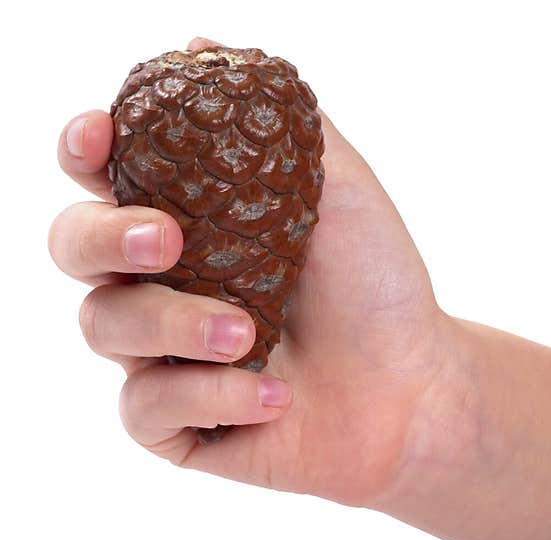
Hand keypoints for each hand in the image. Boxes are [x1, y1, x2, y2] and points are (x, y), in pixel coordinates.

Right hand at [49, 37, 456, 506]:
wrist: (413, 387)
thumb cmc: (379, 286)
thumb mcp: (342, 192)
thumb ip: (280, 123)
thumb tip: (206, 45)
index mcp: (193, 221)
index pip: (106, 176)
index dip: (85, 150)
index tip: (100, 137)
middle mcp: (165, 283)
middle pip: (74, 247)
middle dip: (105, 237)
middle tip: (168, 240)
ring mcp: (165, 354)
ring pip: (104, 327)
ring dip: (178, 325)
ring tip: (251, 335)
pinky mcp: (176, 421)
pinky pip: (146, 406)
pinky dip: (211, 396)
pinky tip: (275, 396)